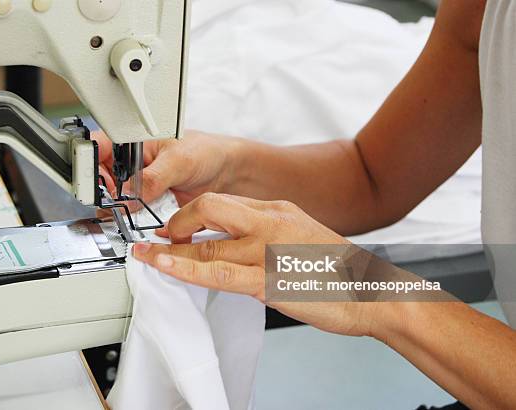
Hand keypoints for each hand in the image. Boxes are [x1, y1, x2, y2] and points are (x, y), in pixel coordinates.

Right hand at [92, 130, 239, 205]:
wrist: (228, 174)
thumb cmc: (206, 152)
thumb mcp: (178, 161)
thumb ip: (152, 177)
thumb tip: (127, 192)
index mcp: (132, 141)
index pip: (97, 149)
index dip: (92, 165)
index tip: (100, 182)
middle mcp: (131, 164)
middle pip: (101, 179)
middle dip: (105, 193)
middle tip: (116, 201)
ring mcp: (139, 185)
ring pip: (115, 200)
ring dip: (119, 209)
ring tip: (130, 211)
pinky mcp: (148, 203)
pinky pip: (133, 214)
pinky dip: (134, 219)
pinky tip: (141, 218)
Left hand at [133, 193, 377, 336]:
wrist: (371, 292)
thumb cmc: (335, 269)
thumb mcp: (300, 235)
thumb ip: (265, 233)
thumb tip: (232, 240)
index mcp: (277, 210)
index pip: (224, 201)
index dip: (192, 213)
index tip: (175, 227)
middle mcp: (270, 222)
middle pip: (210, 208)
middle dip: (178, 222)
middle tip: (160, 238)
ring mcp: (268, 251)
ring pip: (207, 245)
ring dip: (170, 251)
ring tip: (145, 254)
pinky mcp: (268, 281)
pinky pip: (218, 274)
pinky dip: (186, 270)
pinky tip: (166, 267)